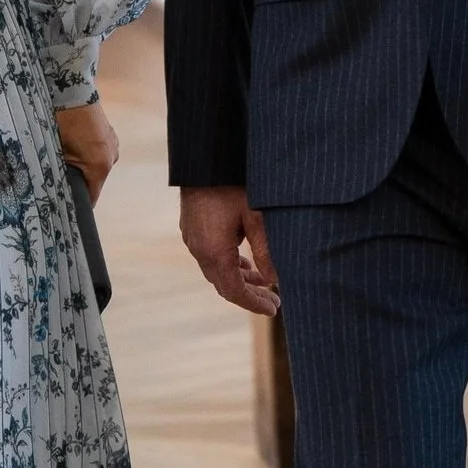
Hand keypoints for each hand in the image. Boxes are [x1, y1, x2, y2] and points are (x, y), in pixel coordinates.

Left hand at [54, 100, 120, 199]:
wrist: (73, 93)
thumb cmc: (64, 122)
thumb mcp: (60, 153)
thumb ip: (64, 173)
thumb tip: (58, 187)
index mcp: (100, 166)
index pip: (91, 196)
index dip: (79, 202)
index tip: (67, 204)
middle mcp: (111, 157)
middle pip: (95, 181)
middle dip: (80, 180)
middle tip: (62, 176)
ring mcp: (113, 144)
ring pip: (98, 166)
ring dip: (85, 165)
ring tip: (68, 155)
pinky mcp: (111, 135)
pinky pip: (101, 152)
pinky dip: (90, 153)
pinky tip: (77, 144)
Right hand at [179, 185, 279, 316]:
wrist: (203, 158)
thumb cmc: (231, 183)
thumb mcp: (256, 216)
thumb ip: (265, 250)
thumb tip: (276, 279)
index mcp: (214, 252)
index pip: (234, 291)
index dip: (254, 303)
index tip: (274, 309)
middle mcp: (199, 250)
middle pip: (225, 285)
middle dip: (250, 294)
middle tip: (274, 300)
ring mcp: (192, 239)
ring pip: (216, 271)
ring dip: (239, 279)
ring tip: (264, 281)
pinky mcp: (191, 229)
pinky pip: (210, 257)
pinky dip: (229, 264)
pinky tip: (244, 260)